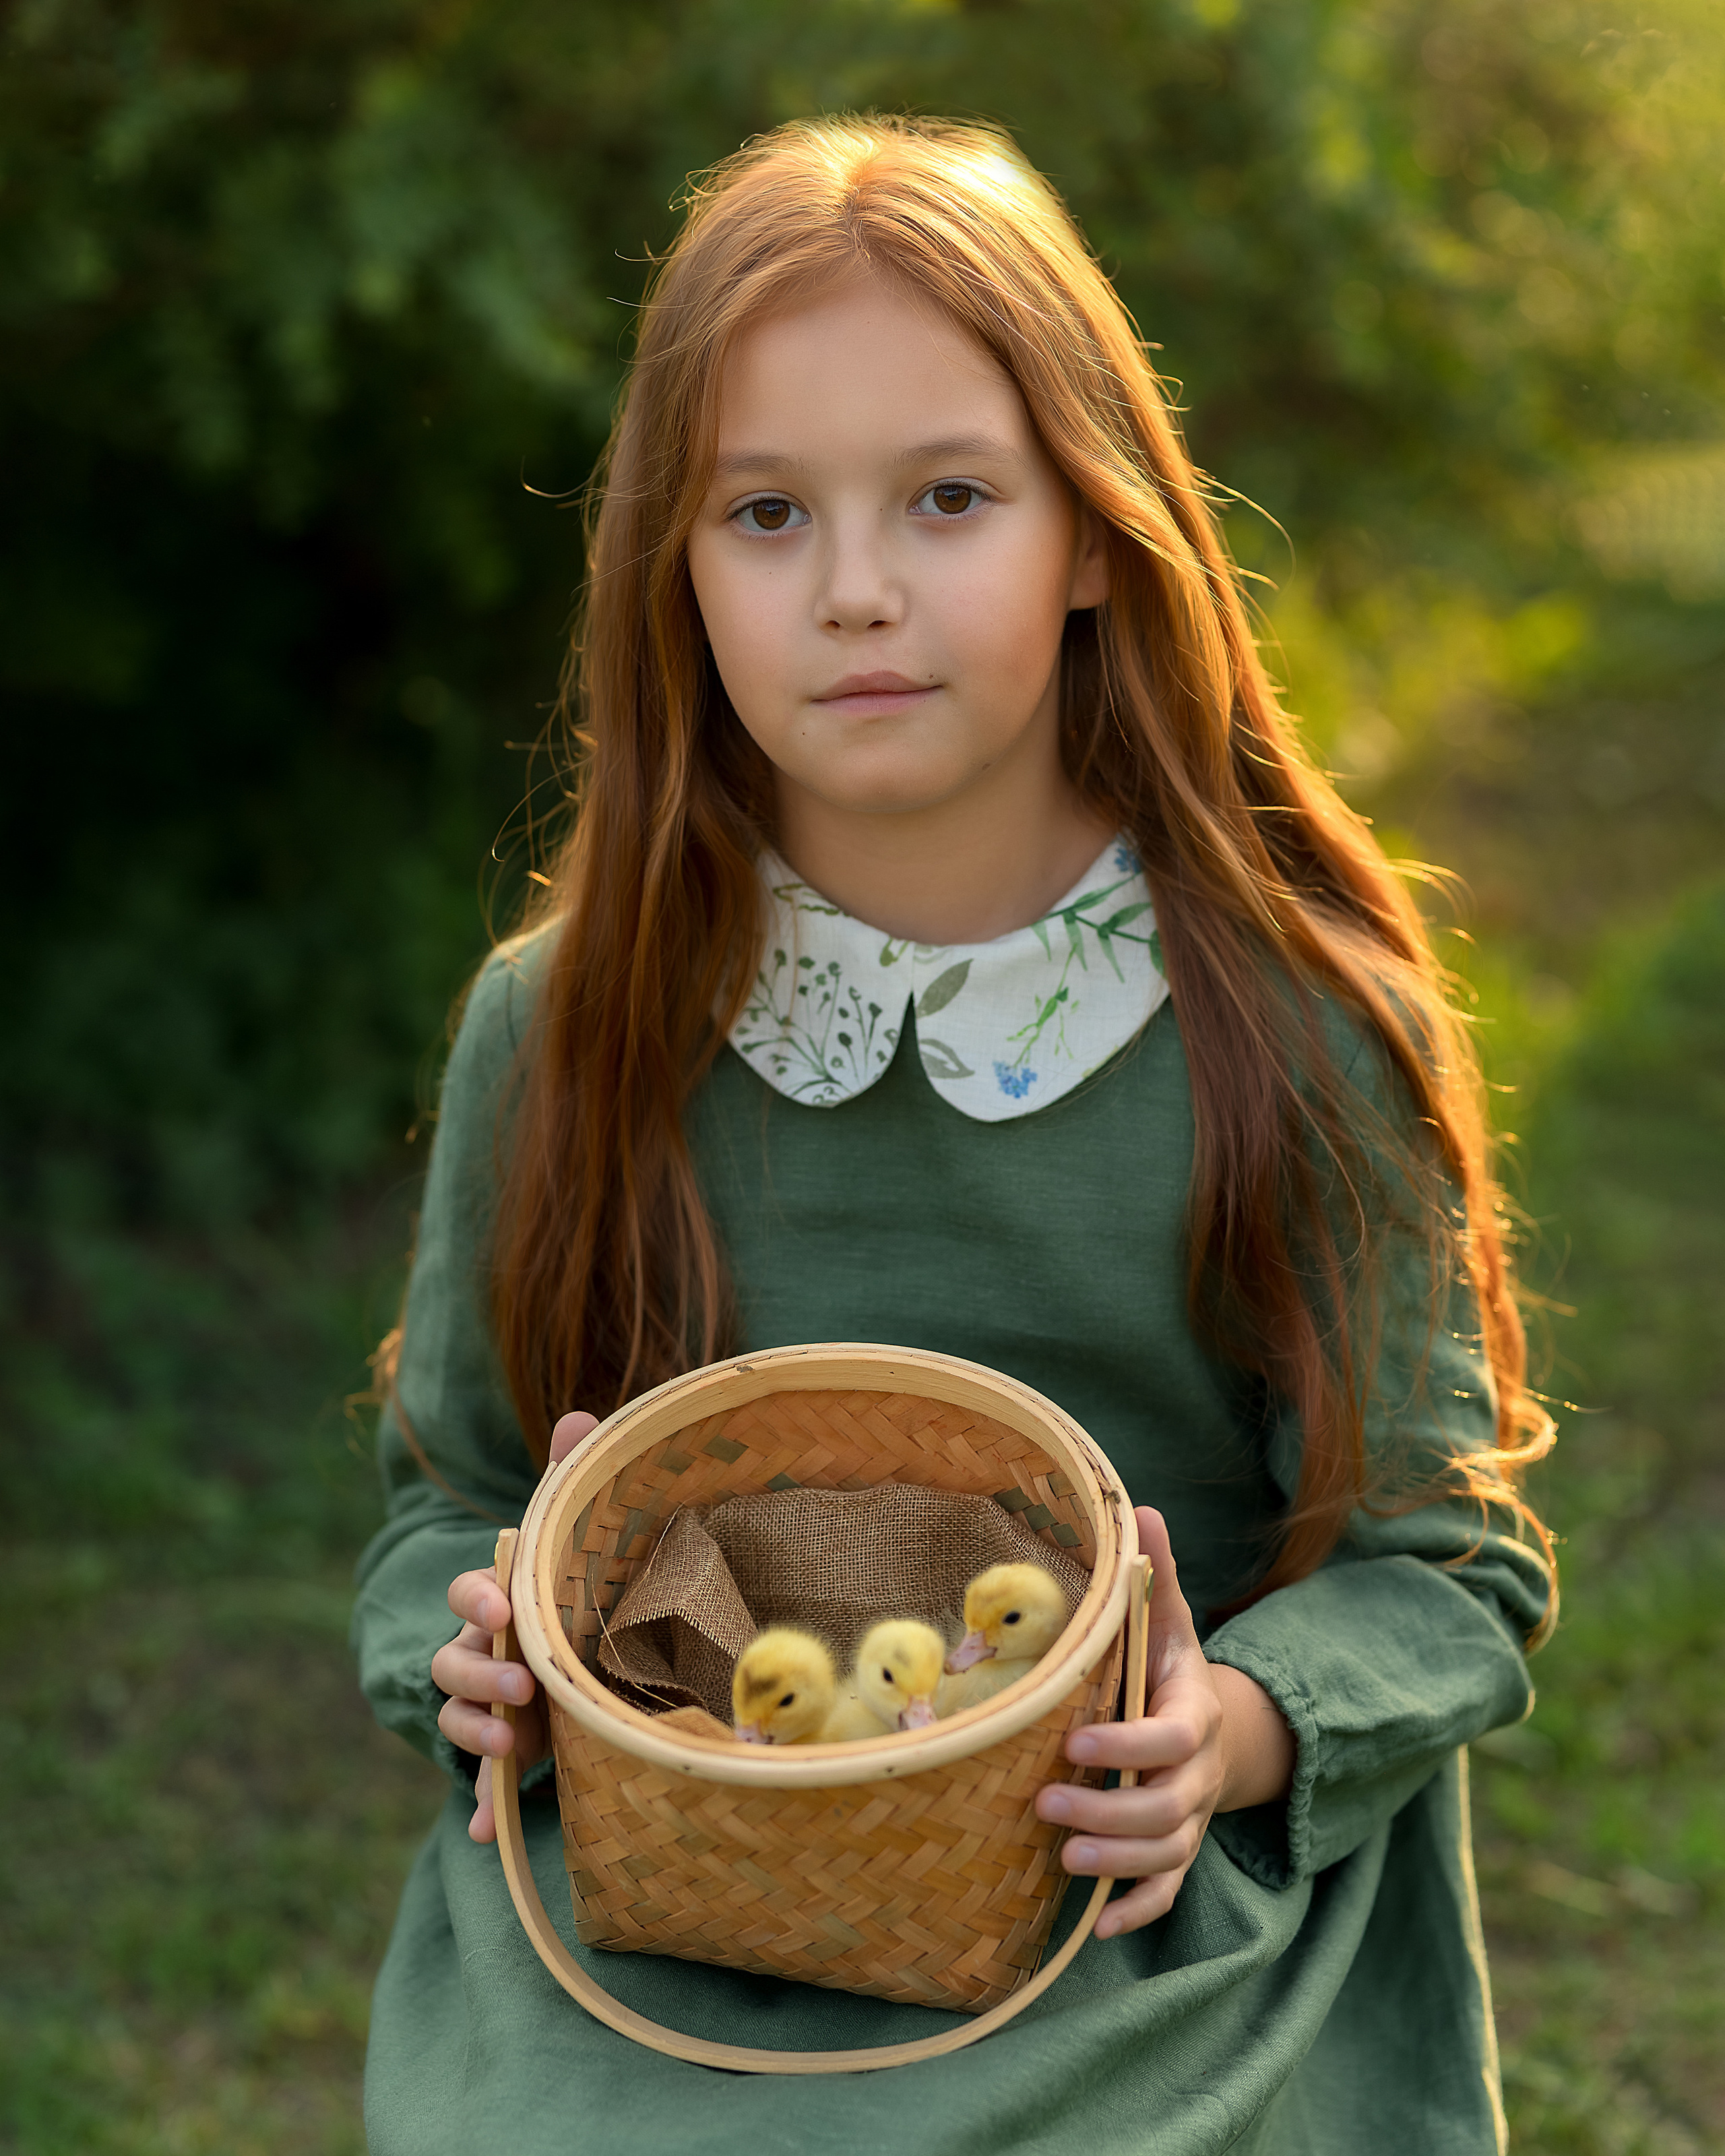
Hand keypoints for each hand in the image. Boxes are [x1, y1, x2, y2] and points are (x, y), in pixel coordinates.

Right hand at [430, 1409, 599, 1842]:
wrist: (580, 1659)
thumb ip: (571, 1478)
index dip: (476, 1599)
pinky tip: (484, 1835)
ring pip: (459, 1719)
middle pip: (451, 1663)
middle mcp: (482, 1652)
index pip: (468, 1594)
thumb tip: (580, 1413)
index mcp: (497, 1601)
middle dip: (477, 1673)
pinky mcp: (507, 1753)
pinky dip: (481, 1810)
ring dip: (476, 1735)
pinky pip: (481, 1788)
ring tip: (511, 1747)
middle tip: (518, 1684)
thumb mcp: (573, 1539)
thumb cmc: (571, 1591)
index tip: (499, 1605)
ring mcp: (490, 1706)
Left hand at [1033, 1506, 1293, 1938]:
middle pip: (1168, 1807)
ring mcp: (1191, 1818)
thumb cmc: (1172, 1669)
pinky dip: (1138, 1911)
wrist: (1220, 1728)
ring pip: (1167, 1855)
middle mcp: (1197, 1773)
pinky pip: (1169, 1892)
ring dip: (1118, 1864)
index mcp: (1193, 1712)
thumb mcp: (1169, 1620)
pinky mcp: (1179, 1854)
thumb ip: (1154, 1575)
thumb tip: (1140, 1508)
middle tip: (1046, 1804)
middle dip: (1110, 1811)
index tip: (1075, 1741)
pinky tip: (1097, 1925)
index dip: (1129, 1745)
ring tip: (1065, 1859)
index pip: (1172, 1737)